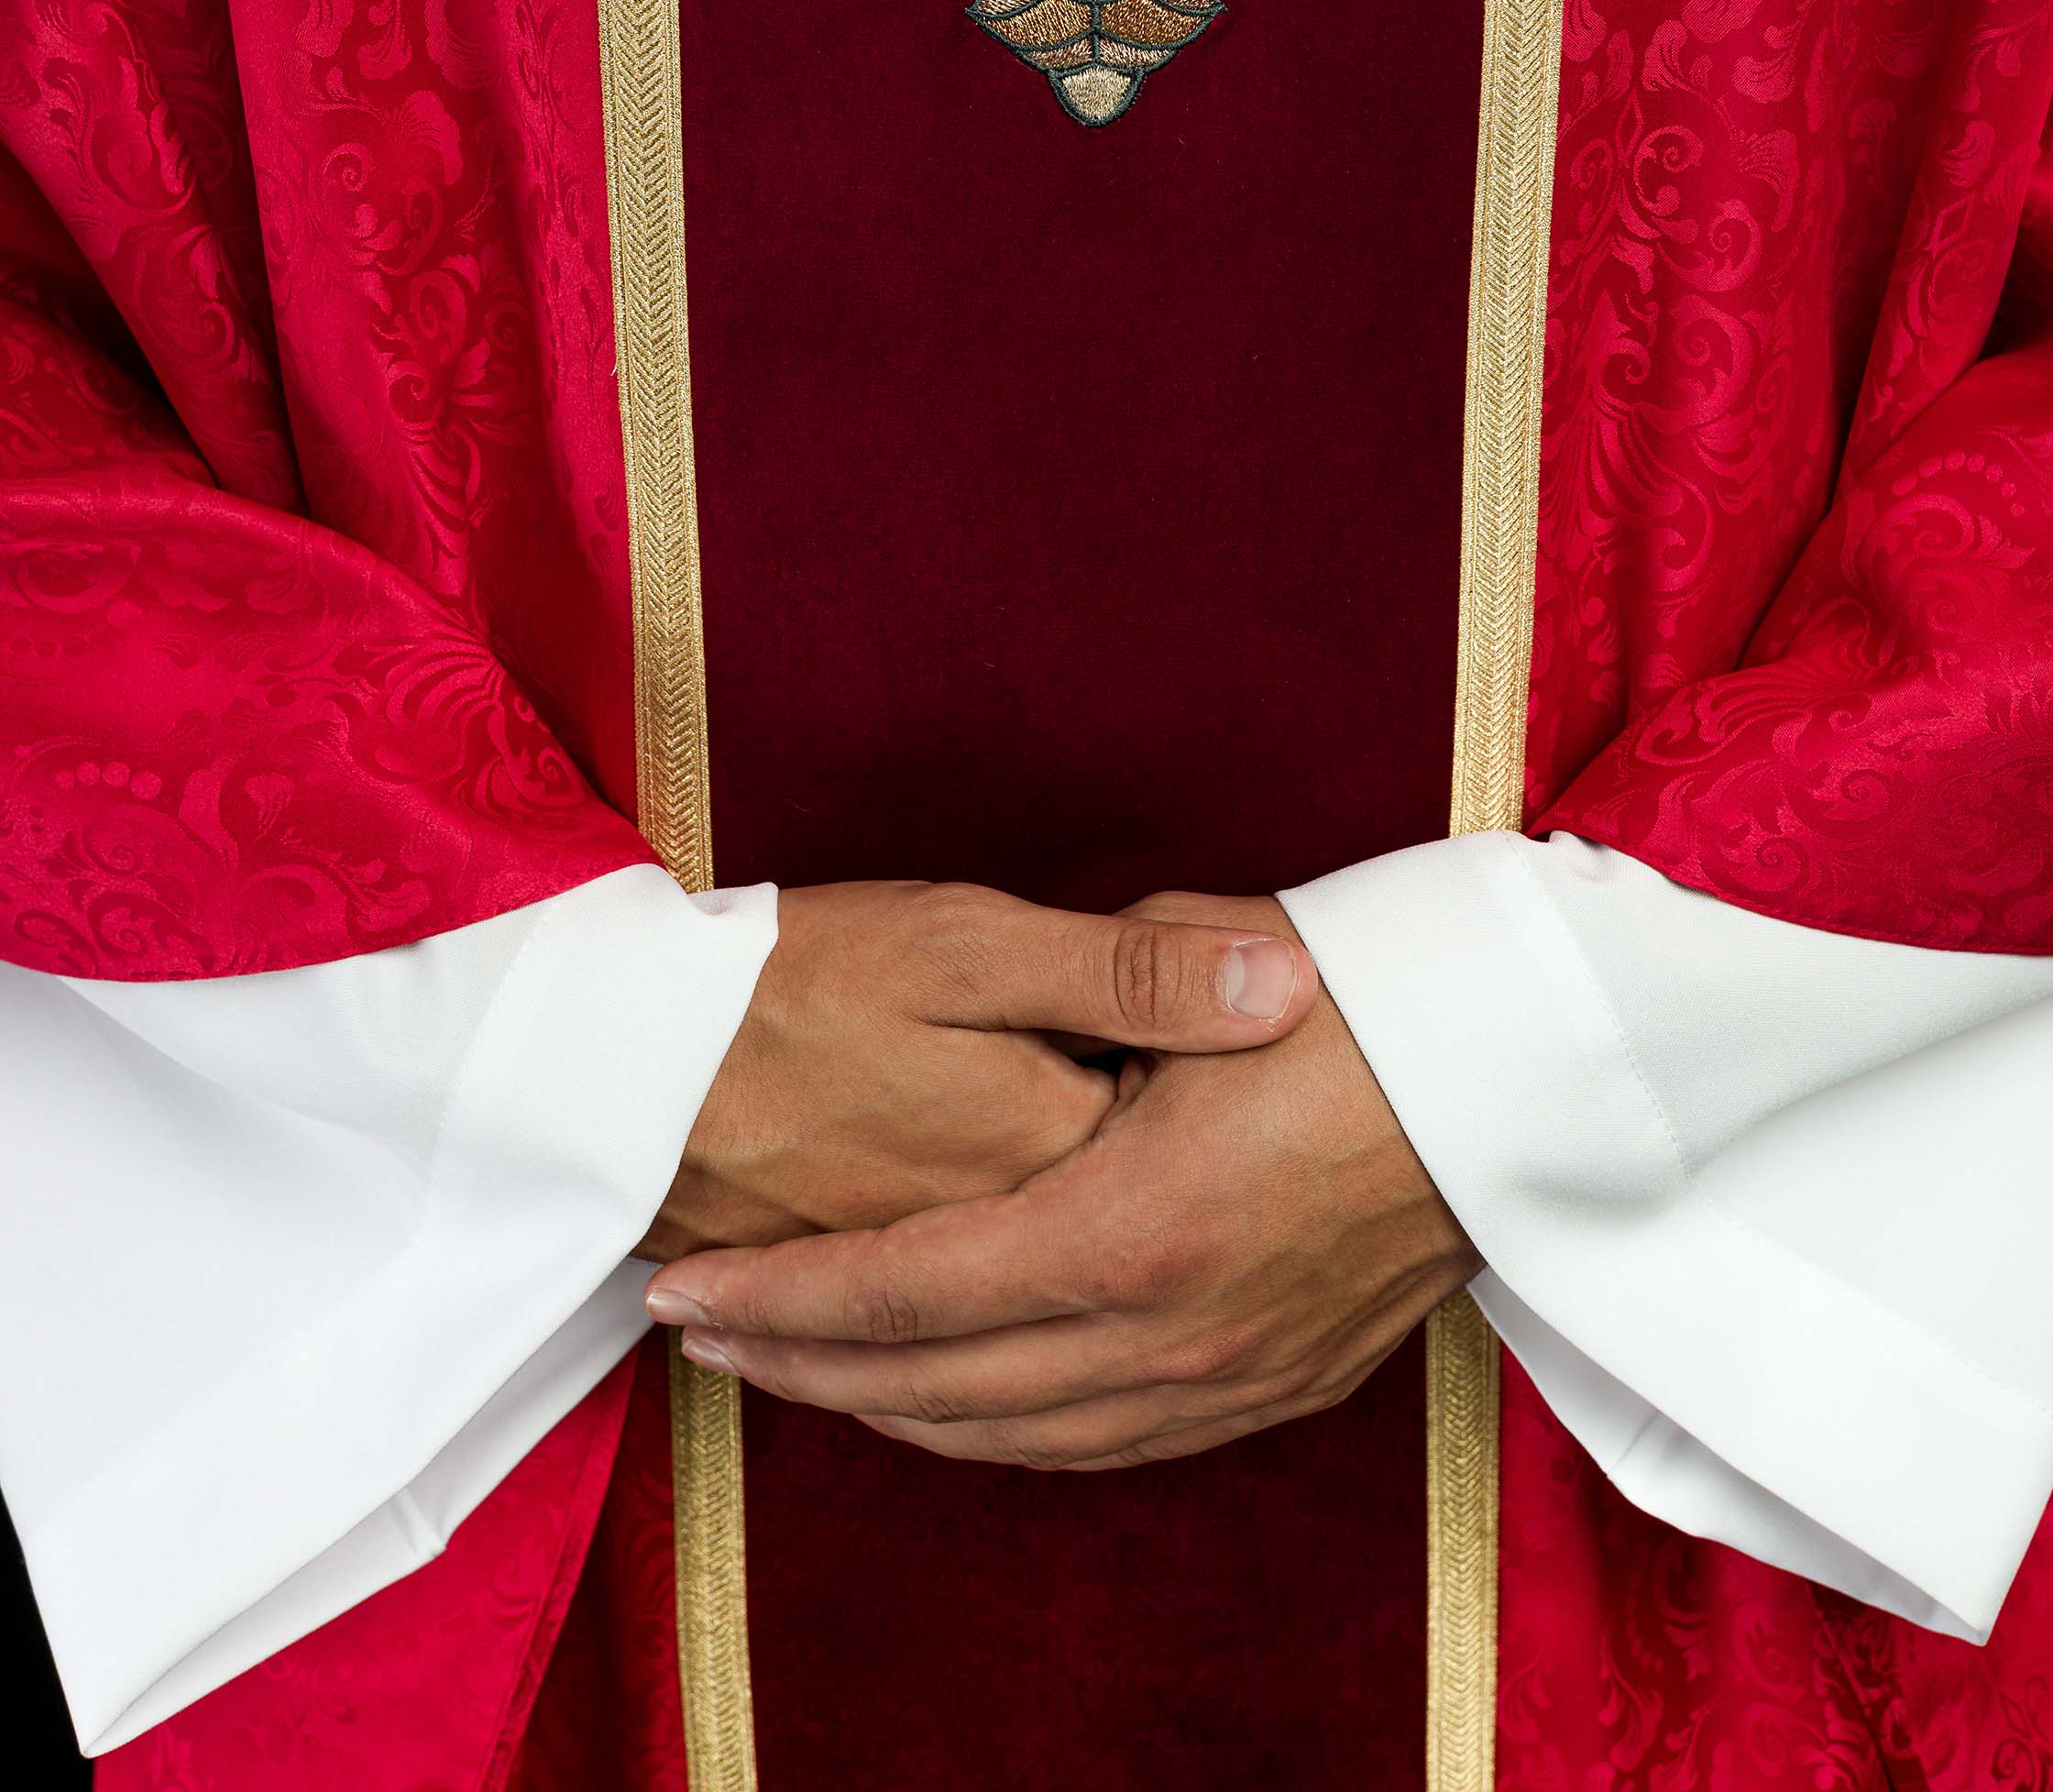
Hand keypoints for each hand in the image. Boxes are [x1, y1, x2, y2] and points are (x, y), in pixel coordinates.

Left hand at [644, 891, 1477, 1466]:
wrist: (1521, 1084)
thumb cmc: (1360, 994)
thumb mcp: (1210, 952)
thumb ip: (1091, 983)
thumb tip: (1006, 996)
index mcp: (1133, 1222)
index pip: (908, 1294)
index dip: (785, 1302)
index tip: (693, 1295)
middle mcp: (1169, 1328)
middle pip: (937, 1388)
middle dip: (802, 1369)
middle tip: (707, 1337)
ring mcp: (1225, 1373)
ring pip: (1012, 1438)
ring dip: (890, 1413)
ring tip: (803, 1373)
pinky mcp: (1271, 1387)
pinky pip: (1098, 1447)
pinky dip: (999, 1435)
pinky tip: (955, 1405)